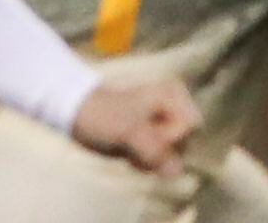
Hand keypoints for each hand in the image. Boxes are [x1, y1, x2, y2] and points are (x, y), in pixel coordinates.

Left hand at [68, 78, 197, 176]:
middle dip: (159, 151)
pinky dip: (145, 164)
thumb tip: (176, 172)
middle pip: (184, 145)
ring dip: (151, 160)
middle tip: (133, 139)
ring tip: (128, 147)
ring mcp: (164, 128)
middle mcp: (174, 111)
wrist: (76, 114)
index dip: (170, 135)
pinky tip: (128, 156)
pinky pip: (161, 164)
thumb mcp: (128, 130)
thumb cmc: (102, 114)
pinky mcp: (153, 143)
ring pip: (173, 158)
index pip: (191, 128)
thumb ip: (154, 150)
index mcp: (173, 95)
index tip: (144, 127)